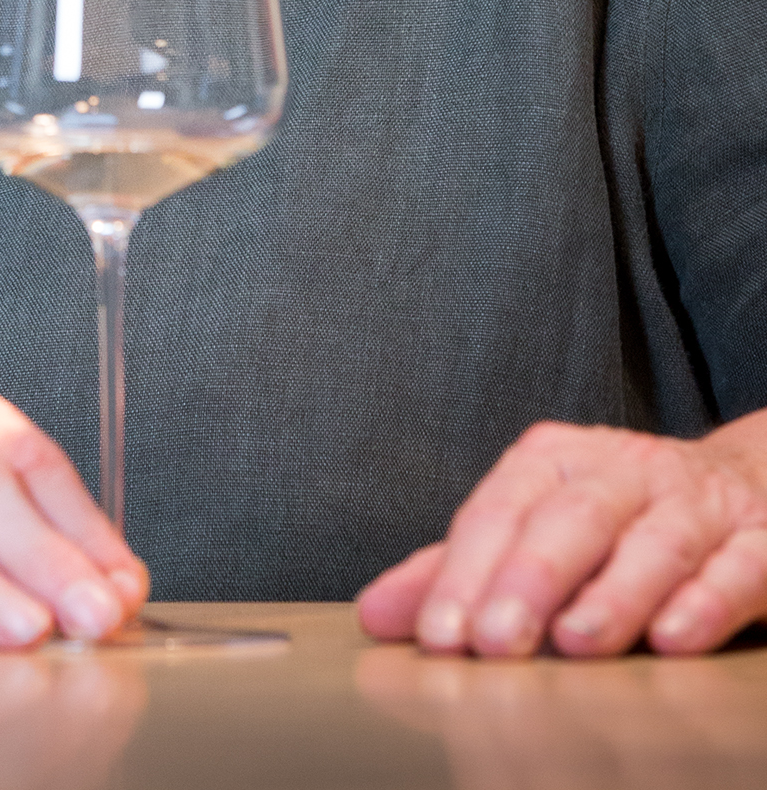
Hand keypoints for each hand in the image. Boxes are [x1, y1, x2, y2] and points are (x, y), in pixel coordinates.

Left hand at [357, 415, 766, 658]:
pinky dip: (708, 600)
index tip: (437, 633)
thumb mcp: (534, 528)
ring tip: (576, 643)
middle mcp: (626, 471)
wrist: (742, 489)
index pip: (502, 508)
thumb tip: (376, 616)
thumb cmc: (615, 521)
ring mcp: (697, 503)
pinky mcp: (760, 540)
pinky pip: (738, 566)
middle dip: (529, 578)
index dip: (467, 569)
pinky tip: (675, 637)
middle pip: (573, 515)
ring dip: (615, 592)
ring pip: (656, 540)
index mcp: (557, 460)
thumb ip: (458, 571)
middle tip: (493, 640)